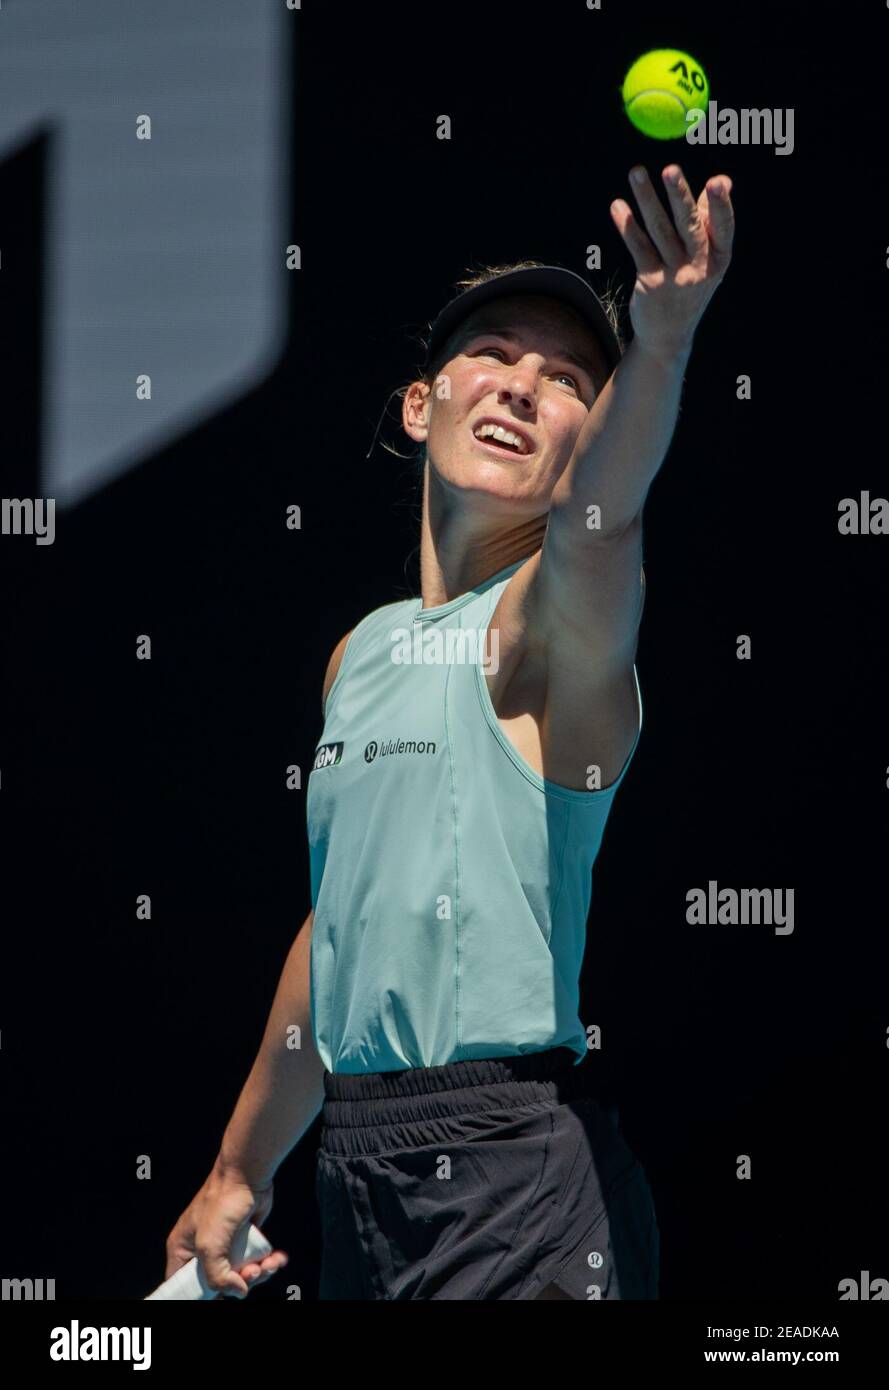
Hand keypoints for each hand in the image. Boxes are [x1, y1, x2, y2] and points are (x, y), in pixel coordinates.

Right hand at [164, 1168, 288, 1299]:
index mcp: (183, 1251)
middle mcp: (202, 1250)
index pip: (183, 1285)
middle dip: (239, 1284)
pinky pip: (255, 1262)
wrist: (247, 1175)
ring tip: (268, 1264)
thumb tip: (239, 1292)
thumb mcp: (210, 1246)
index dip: (199, 1296)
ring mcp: (225, 1245)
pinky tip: (277, 1259)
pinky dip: (268, 1264)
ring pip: (240, 1276)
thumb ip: (217, 1277)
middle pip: (218, 1284)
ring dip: (258, 1275)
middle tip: (252, 1273)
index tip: (217, 1298)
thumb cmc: (221, 1203)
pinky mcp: (245, 1239)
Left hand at [610, 164, 734, 363]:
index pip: (723, 227)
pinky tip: (618, 206)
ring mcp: (674, 276)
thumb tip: (721, 180)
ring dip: (647, 199)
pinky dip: (627, 225)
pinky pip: (638, 248)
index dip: (721, 206)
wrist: (668, 336)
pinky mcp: (650, 282)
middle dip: (679, 196)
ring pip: (659, 231)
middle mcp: (699, 268)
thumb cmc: (689, 287)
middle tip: (671, 169)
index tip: (717, 182)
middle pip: (688, 226)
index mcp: (719, 259)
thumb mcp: (706, 260)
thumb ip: (710, 221)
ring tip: (636, 173)